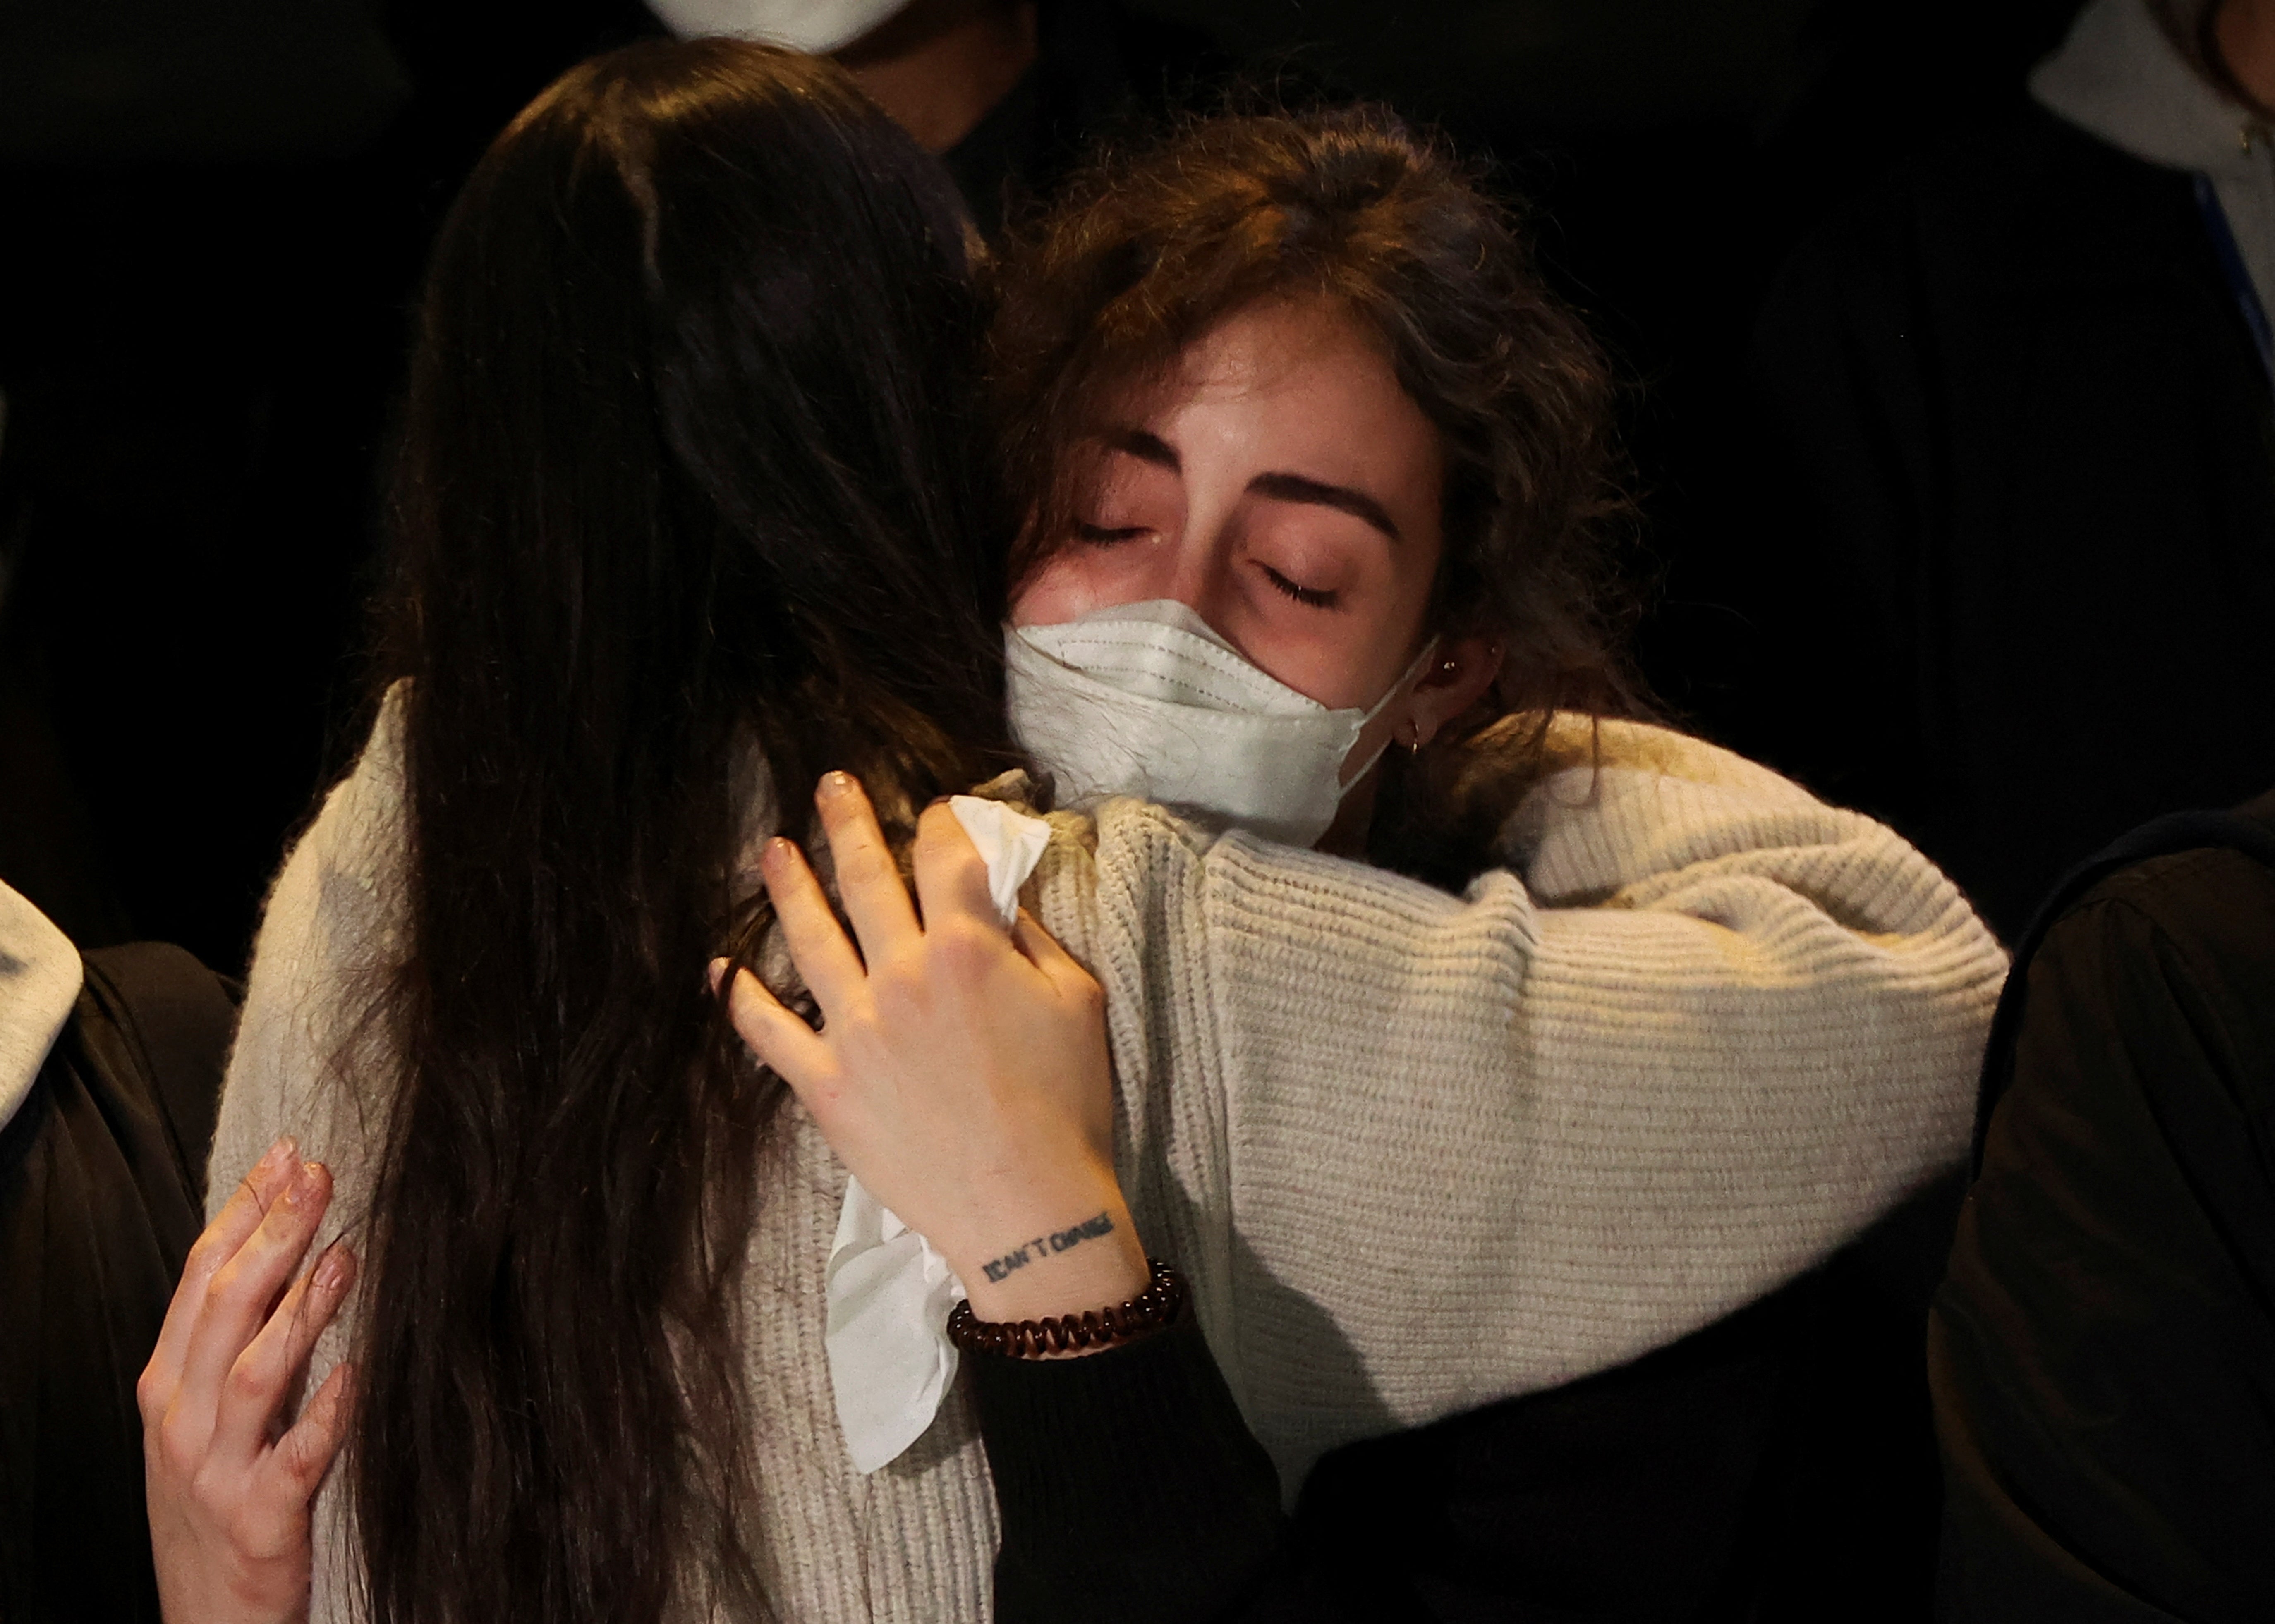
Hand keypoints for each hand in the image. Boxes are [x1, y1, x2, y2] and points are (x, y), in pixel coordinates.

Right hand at [139, 1136, 357, 1623]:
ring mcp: (217, 1471)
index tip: (287, 1156)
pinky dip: (327, 1412)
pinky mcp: (262, 1518)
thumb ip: (235, 1338)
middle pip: (226, 1310)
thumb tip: (284, 1245)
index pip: (202, 1279)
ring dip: (302, 1310)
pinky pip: (298, 1457)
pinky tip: (359, 1371)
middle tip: (320, 1176)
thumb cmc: (217, 1500)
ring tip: (347, 1253)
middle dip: (273, 1236)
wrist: (204, 1618)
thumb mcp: (204, 1415)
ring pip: (256, 1374)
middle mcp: (184, 1421)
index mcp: (170, 1386)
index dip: (244, 1212)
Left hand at [720, 771, 1147, 1326]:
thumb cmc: (1067, 1105)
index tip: (939, 811)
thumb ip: (1033, 935)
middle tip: (831, 785)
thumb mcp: (1077, 1001)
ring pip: (810, 938)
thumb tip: (1003, 888)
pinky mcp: (826, 1085)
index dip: (944, 819)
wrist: (1030, 1211)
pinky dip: (739, 998)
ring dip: (789, 886)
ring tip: (773, 848)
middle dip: (850, 822)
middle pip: (868, 877)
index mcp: (968, 948)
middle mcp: (903, 975)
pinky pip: (768, 1033)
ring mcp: (856, 1029)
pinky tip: (721, 969)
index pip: (946, 854)